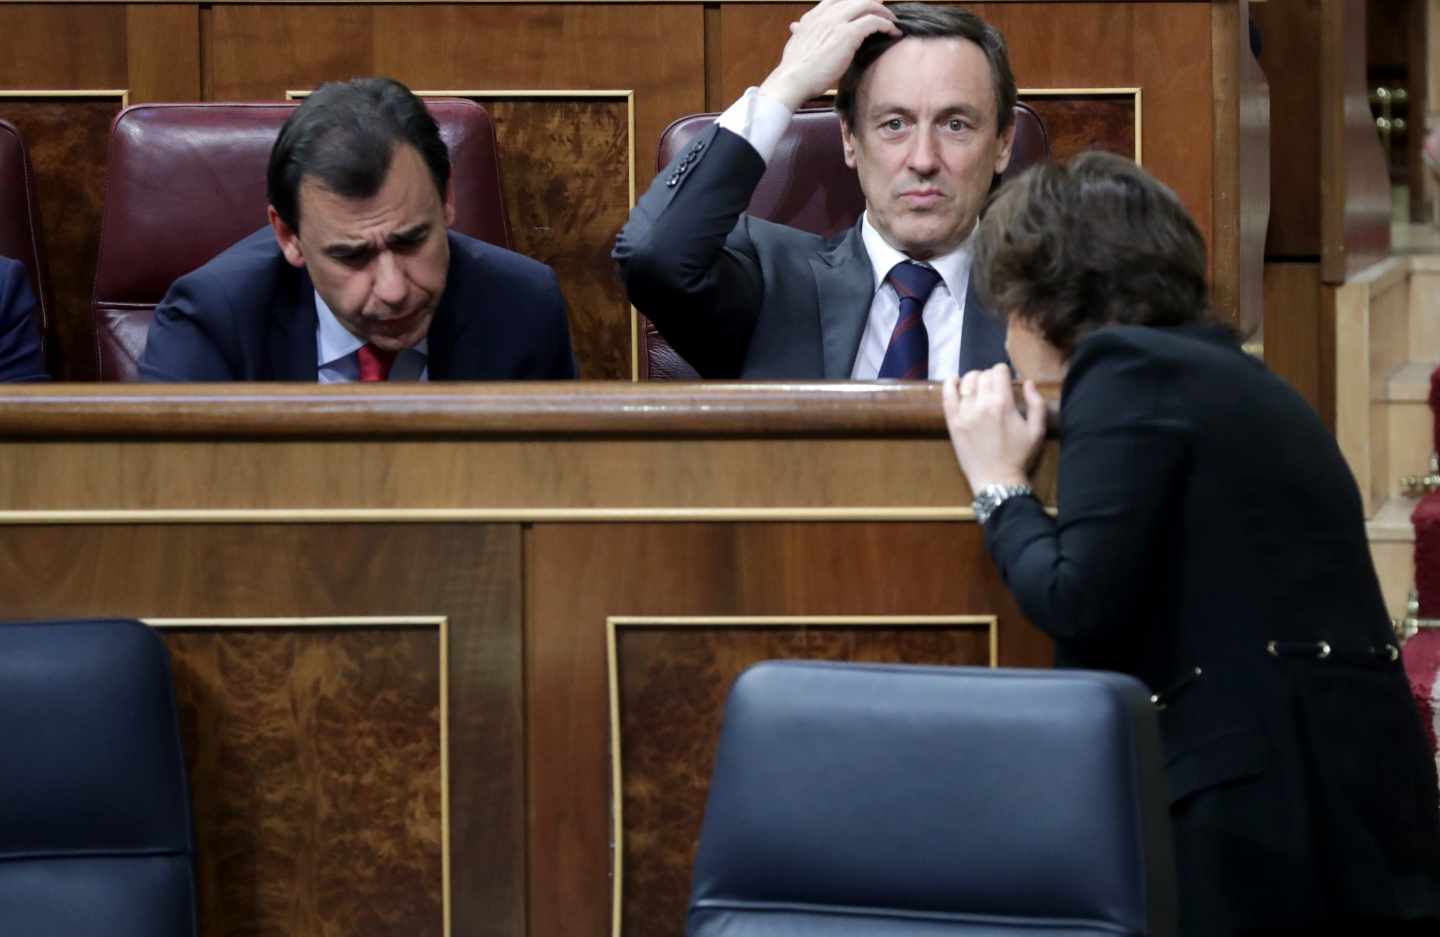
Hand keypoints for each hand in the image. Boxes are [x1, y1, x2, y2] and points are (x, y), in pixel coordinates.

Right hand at [759, 0, 899, 111]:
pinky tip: (892, 32)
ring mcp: (837, 21)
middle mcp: (826, 14)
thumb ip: (800, 32)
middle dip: (873, 4)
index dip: (854, 2)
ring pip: (868, 5)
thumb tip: (796, 27)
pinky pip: (874, 21)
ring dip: (883, 13)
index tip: (865, 9)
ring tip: (892, 23)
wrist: (792, 80)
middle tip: (884, 13)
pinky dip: (886, 25)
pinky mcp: (848, 34)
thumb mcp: (795, 42)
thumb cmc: (794, 69)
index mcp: (813, 16)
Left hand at [942, 365, 1046, 490]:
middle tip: (993, 387)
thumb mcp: (1037, 430)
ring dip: (972, 379)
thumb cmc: (1019, 456)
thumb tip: (1027, 382)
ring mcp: (964, 413)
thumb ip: (1036, 403)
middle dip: (989, 376)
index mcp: (1003, 403)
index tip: (1006, 379)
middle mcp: (982, 404)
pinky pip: (946, 395)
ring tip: (977, 387)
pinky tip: (954, 382)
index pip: (999, 371)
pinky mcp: (952, 422)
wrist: (996, 480)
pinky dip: (949, 384)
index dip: (1004, 371)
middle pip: (982, 375)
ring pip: (965, 382)